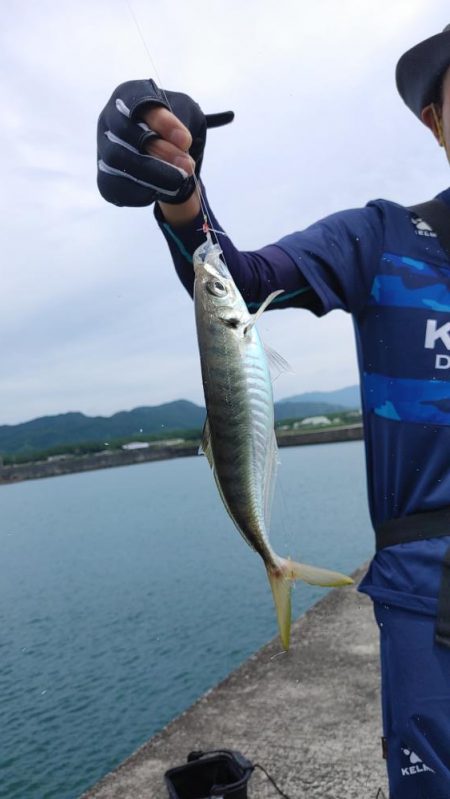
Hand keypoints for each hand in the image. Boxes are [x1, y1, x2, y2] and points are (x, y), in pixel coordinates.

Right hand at [97, 79, 232, 206]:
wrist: (164, 154)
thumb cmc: (171, 126)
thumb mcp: (185, 111)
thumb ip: (183, 119)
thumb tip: (179, 143)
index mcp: (127, 96)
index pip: (139, 103)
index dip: (162, 122)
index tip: (185, 141)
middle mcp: (109, 120)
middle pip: (126, 135)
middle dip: (160, 152)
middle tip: (187, 166)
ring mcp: (103, 149)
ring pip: (119, 163)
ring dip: (153, 174)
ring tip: (179, 180)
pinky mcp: (105, 177)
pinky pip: (116, 187)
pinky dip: (141, 191)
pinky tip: (162, 190)